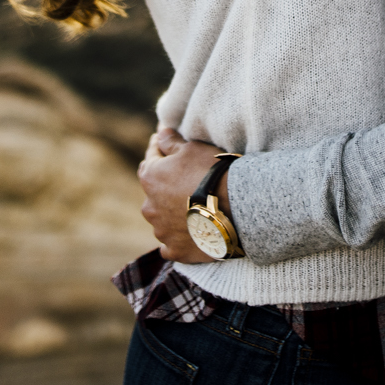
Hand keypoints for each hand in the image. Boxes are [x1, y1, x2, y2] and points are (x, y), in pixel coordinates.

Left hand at [137, 127, 223, 262]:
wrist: (235, 208)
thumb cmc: (213, 172)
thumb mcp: (192, 148)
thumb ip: (171, 142)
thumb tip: (160, 133)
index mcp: (150, 178)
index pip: (150, 159)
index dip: (160, 150)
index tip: (166, 145)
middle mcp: (149, 207)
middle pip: (155, 192)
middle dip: (165, 185)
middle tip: (184, 180)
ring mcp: (161, 232)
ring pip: (162, 219)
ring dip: (172, 213)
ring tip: (192, 208)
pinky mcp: (176, 251)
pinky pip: (172, 244)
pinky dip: (179, 238)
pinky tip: (190, 233)